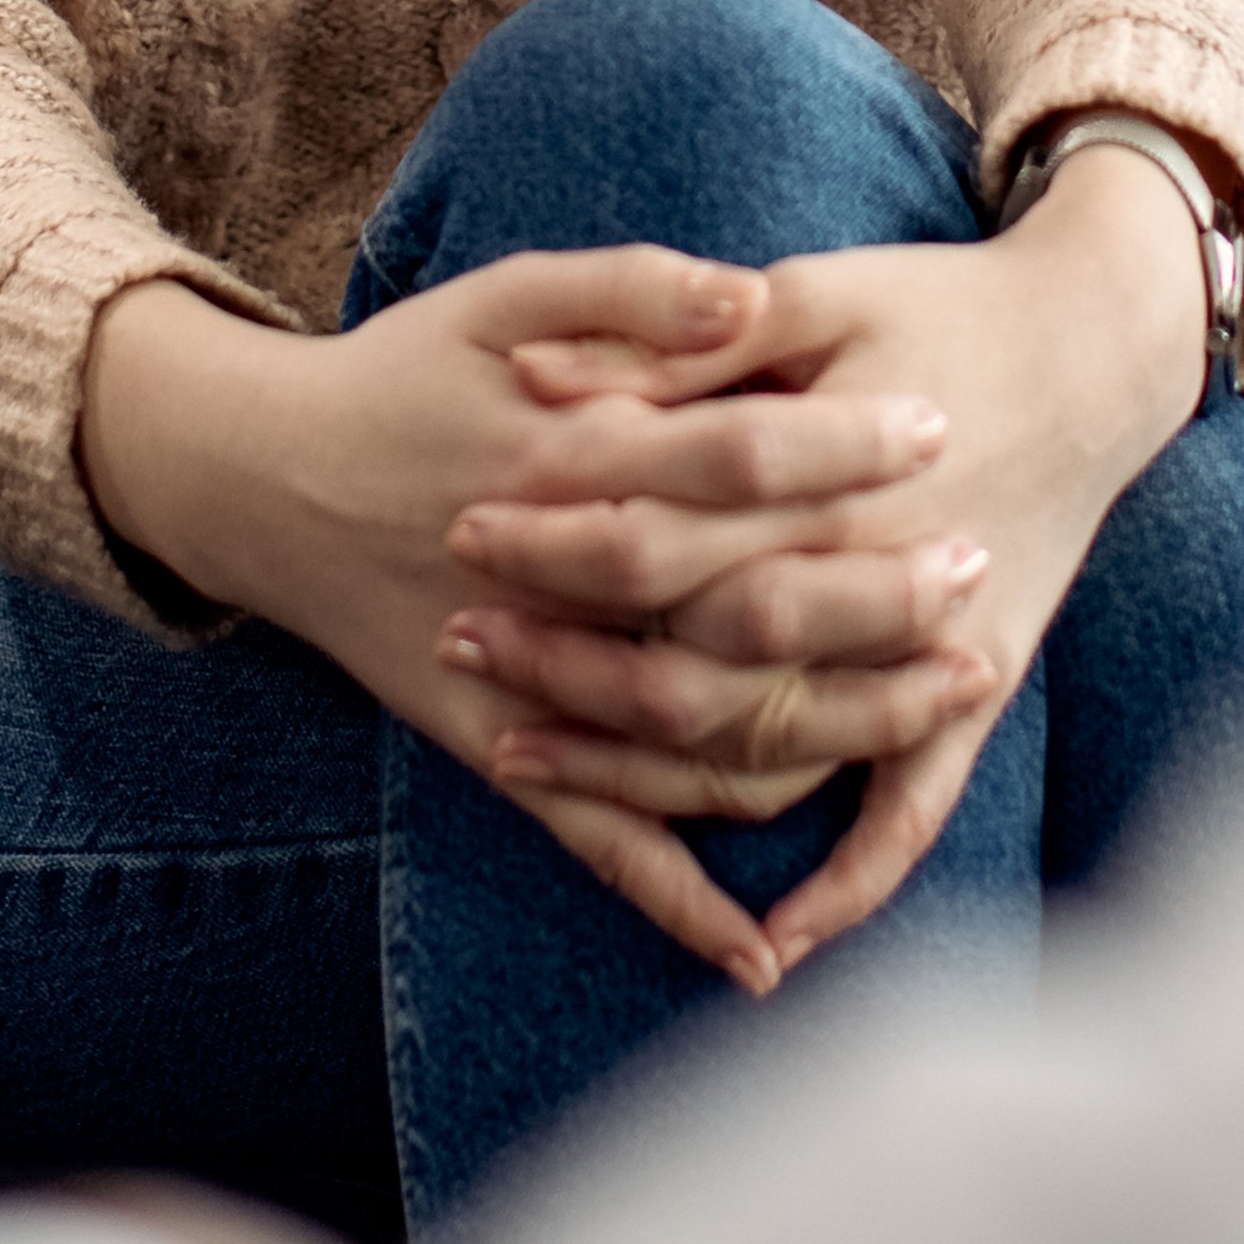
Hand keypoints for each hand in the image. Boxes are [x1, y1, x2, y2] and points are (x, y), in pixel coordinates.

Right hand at [77, 251, 991, 990]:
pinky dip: (673, 901)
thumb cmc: (406, 369)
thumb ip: (630, 290)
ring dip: (828, 731)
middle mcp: (551, 583)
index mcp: (559, 456)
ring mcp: (526, 683)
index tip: (937, 426)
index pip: (727, 455)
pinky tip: (761, 953)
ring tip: (947, 700)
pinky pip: (595, 840)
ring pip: (694, 735)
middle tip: (978, 570)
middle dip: (868, 596)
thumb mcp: (504, 291)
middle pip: (735, 607)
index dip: (838, 443)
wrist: (265, 479)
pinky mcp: (496, 752)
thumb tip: (751, 298)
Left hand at [440, 151, 1212, 975]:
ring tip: (520, 750)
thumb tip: (539, 375)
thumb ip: (682, 342)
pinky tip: (769, 946)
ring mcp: (928, 654)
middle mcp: (874, 582)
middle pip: (693, 657)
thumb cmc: (942, 306)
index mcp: (831, 481)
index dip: (553, 543)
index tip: (465, 535)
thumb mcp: (816, 290)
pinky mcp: (975, 692)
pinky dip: (847, 888)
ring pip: (768, 752)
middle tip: (460, 637)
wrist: (1100, 344)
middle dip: (564, 658)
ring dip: (641, 772)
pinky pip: (909, 816)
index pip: (663, 536)